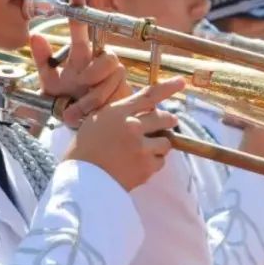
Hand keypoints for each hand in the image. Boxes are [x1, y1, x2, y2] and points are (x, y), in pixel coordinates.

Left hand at [30, 0, 130, 127]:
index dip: (78, 5)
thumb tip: (34, 36)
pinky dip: (97, 104)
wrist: (82, 124)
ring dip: (91, 95)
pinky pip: (114, 89)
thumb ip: (42, 60)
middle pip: (104, 55)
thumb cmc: (65, 101)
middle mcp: (99, 57)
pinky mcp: (124, 86)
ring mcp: (114, 71)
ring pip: (109, 74)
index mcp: (80, 53)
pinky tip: (90, 112)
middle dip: (92, 73)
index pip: (80, 25)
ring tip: (77, 109)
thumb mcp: (49, 81)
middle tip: (81, 88)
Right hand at [64, 78, 186, 190]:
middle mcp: (132, 126)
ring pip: (166, 141)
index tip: (181, 82)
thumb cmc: (83, 151)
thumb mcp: (97, 122)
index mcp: (118, 113)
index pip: (148, 96)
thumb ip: (119, 113)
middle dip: (168, 121)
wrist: (81, 182)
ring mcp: (141, 147)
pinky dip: (153, 163)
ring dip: (159, 145)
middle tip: (167, 124)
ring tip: (144, 150)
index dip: (167, 88)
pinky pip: (160, 161)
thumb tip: (142, 109)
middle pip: (163, 118)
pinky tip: (139, 165)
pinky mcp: (146, 167)